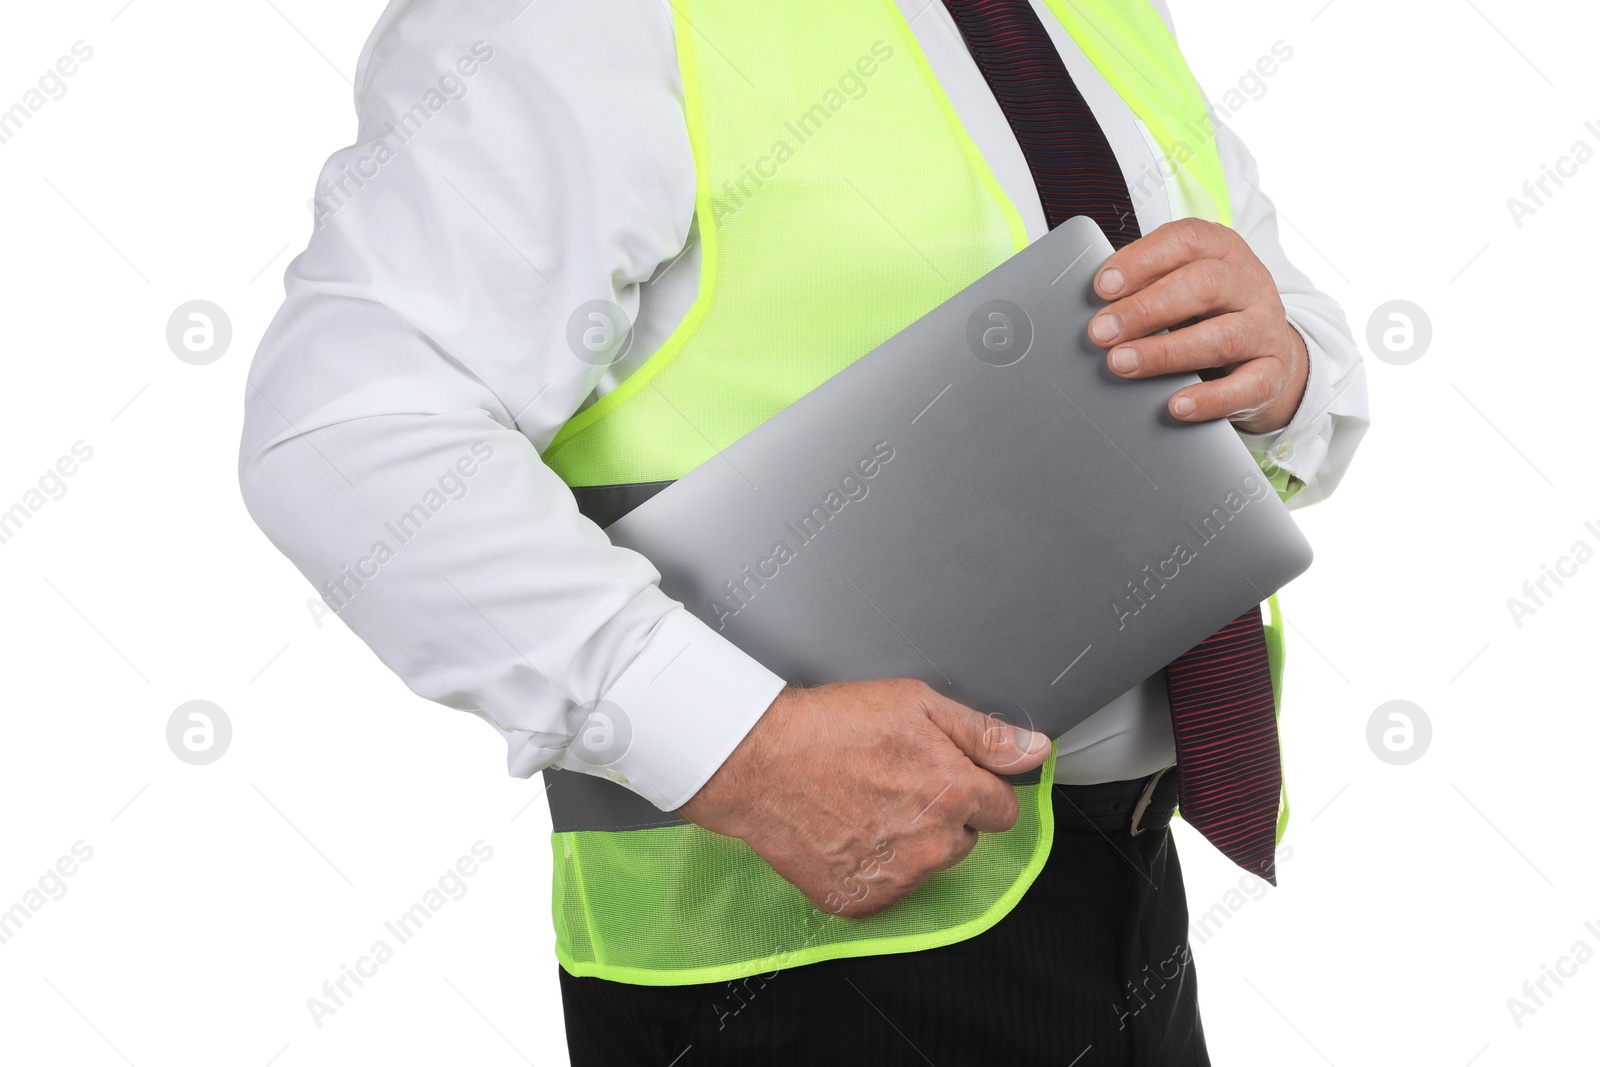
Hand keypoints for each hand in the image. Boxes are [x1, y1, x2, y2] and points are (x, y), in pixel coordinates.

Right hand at [678, 680, 1050, 918]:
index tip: (944, 774)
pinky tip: (847, 831)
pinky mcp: (862, 899)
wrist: (757, 762)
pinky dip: (874, 867)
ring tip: (865, 804)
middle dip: (943, 816)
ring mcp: (898, 877)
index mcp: (956, 793)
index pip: (1003, 809)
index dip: (974, 786)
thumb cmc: (830, 726)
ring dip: (910, 842)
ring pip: (927, 864)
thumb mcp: (915, 703)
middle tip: (896, 783)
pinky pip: (888, 888)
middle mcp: (934, 843)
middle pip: (965, 839)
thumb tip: (1035, 750)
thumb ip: (983, 732)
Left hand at [1087, 218, 1308, 434]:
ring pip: (1223, 337)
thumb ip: (1144, 286)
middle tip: (1101, 332)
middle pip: (1203, 285)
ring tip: (1122, 364)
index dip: (1142, 261)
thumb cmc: (1206, 313)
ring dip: (1166, 353)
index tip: (1103, 286)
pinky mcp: (1273, 370)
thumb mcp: (1180, 285)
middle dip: (1146, 309)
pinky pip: (1247, 386)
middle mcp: (1250, 282)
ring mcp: (1266, 327)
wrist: (1264, 352)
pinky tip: (1177, 405)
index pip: (1187, 240)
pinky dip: (1210, 399)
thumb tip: (1092, 306)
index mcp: (1223, 249)